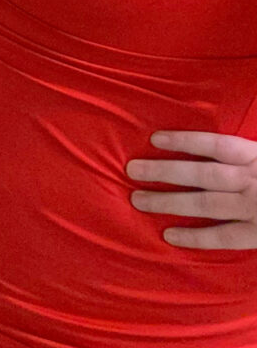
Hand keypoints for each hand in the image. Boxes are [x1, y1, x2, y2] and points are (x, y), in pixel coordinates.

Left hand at [127, 130, 256, 248]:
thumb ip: (244, 153)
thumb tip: (214, 147)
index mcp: (256, 157)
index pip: (217, 145)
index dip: (184, 141)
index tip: (154, 139)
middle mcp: (252, 182)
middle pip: (202, 174)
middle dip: (164, 171)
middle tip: (131, 170)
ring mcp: (255, 210)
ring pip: (205, 204)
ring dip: (169, 202)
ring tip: (138, 200)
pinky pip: (223, 237)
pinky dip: (196, 237)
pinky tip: (169, 235)